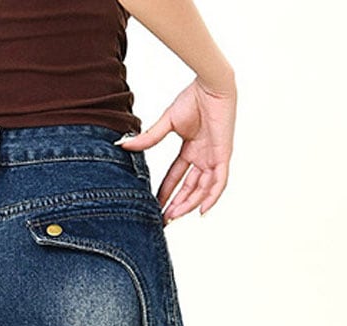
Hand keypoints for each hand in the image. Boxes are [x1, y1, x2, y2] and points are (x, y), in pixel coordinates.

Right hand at [116, 74, 236, 223]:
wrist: (210, 86)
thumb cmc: (193, 98)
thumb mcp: (166, 123)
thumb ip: (148, 139)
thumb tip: (123, 145)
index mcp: (191, 149)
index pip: (176, 176)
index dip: (166, 192)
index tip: (155, 205)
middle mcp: (203, 157)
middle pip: (189, 188)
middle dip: (177, 204)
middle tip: (164, 219)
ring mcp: (214, 157)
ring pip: (202, 189)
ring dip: (189, 204)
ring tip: (174, 216)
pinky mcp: (223, 156)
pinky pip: (219, 183)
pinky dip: (212, 197)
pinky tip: (201, 211)